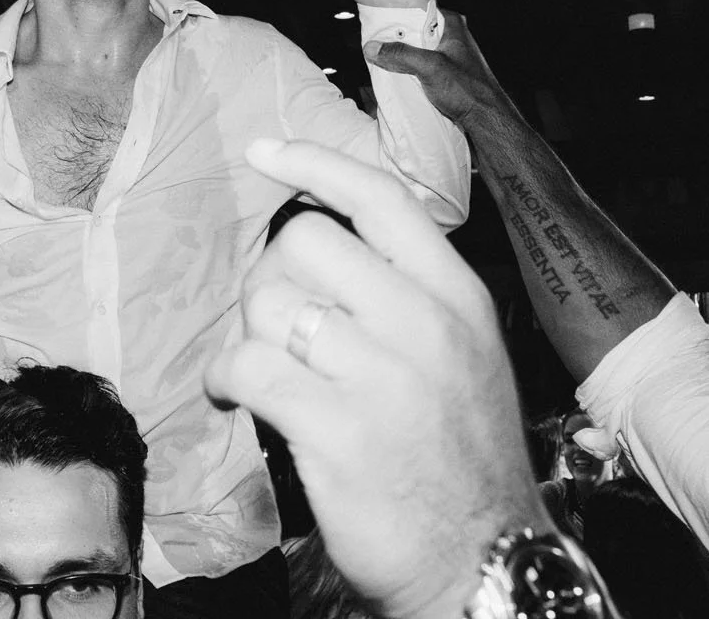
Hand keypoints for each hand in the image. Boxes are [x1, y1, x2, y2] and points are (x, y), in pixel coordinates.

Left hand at [207, 139, 547, 618]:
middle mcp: (424, 323)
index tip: (264, 152)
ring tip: (263, 370)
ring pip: (270, 303)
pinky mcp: (336, 430)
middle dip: (270, 277)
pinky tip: (238, 396)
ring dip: (248, 334)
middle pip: (305, 241)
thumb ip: (407, 293)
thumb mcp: (464, 353)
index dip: (314, 163)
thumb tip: (318, 247)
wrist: (481, 557)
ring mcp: (382, 376)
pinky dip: (226, 379)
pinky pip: (249, 367)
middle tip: (273, 322)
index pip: (380, 198)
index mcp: (456, 295)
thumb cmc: (462, 456)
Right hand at [365, 10, 510, 124]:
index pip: (421, 9)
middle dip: (398, 38)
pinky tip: (399, 76)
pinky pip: (423, 66)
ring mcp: (450, 56)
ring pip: (419, 50)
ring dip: (403, 56)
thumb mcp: (429, 67)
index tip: (380, 21)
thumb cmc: (467, 90)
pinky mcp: (447, 73)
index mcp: (453, 26)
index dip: (400, 15)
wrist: (484, 118)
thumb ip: (401, 55)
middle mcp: (453, 37)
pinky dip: (411, 69)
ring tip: (384, 59)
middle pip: (417, 31)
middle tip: (378, 43)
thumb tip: (373, 47)